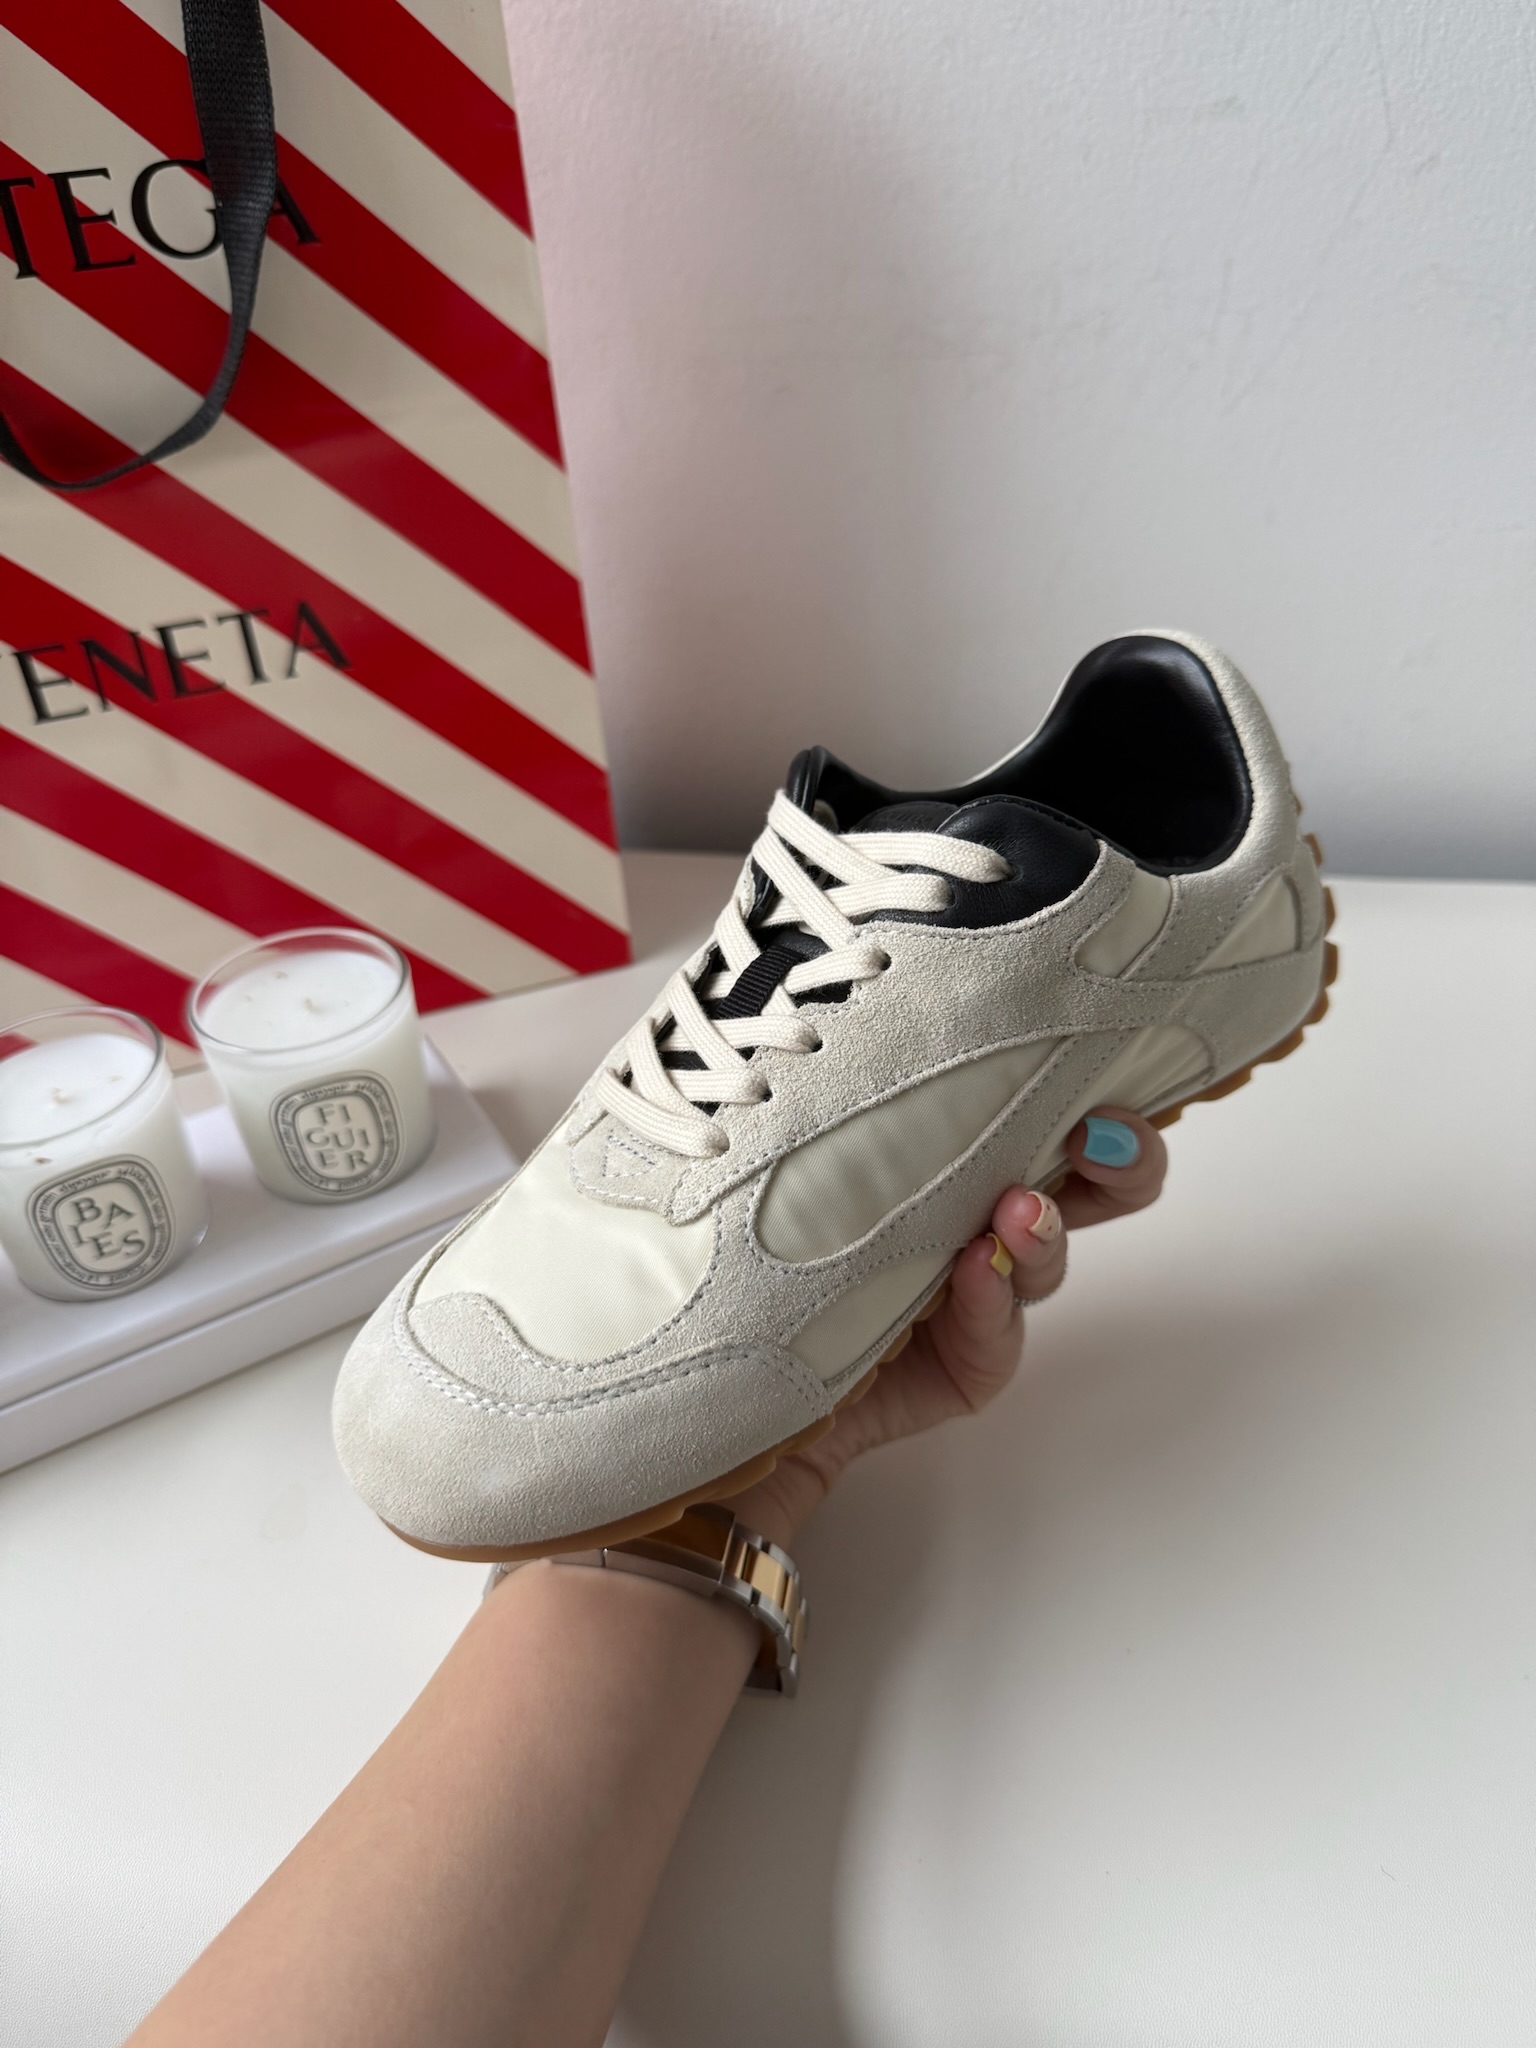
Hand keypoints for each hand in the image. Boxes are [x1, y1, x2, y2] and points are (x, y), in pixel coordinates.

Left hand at [725, 1106, 1168, 1547]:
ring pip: (1041, 1262)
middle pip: (1082, 1189)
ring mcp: (971, 1296)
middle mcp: (971, 1216)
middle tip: (1107, 1139)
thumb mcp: (800, 1134)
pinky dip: (991, 1304)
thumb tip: (894, 1002)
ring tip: (1019, 1209)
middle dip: (1120, 1162)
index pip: (1041, 1110)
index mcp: (945, 1149)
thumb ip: (859, 1090)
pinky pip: (996, 1339)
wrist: (705, 1351)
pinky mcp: (959, 1368)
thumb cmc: (743, 1223)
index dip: (1090, 1087)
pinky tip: (975, 1272)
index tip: (1104, 1063)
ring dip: (1044, 1230)